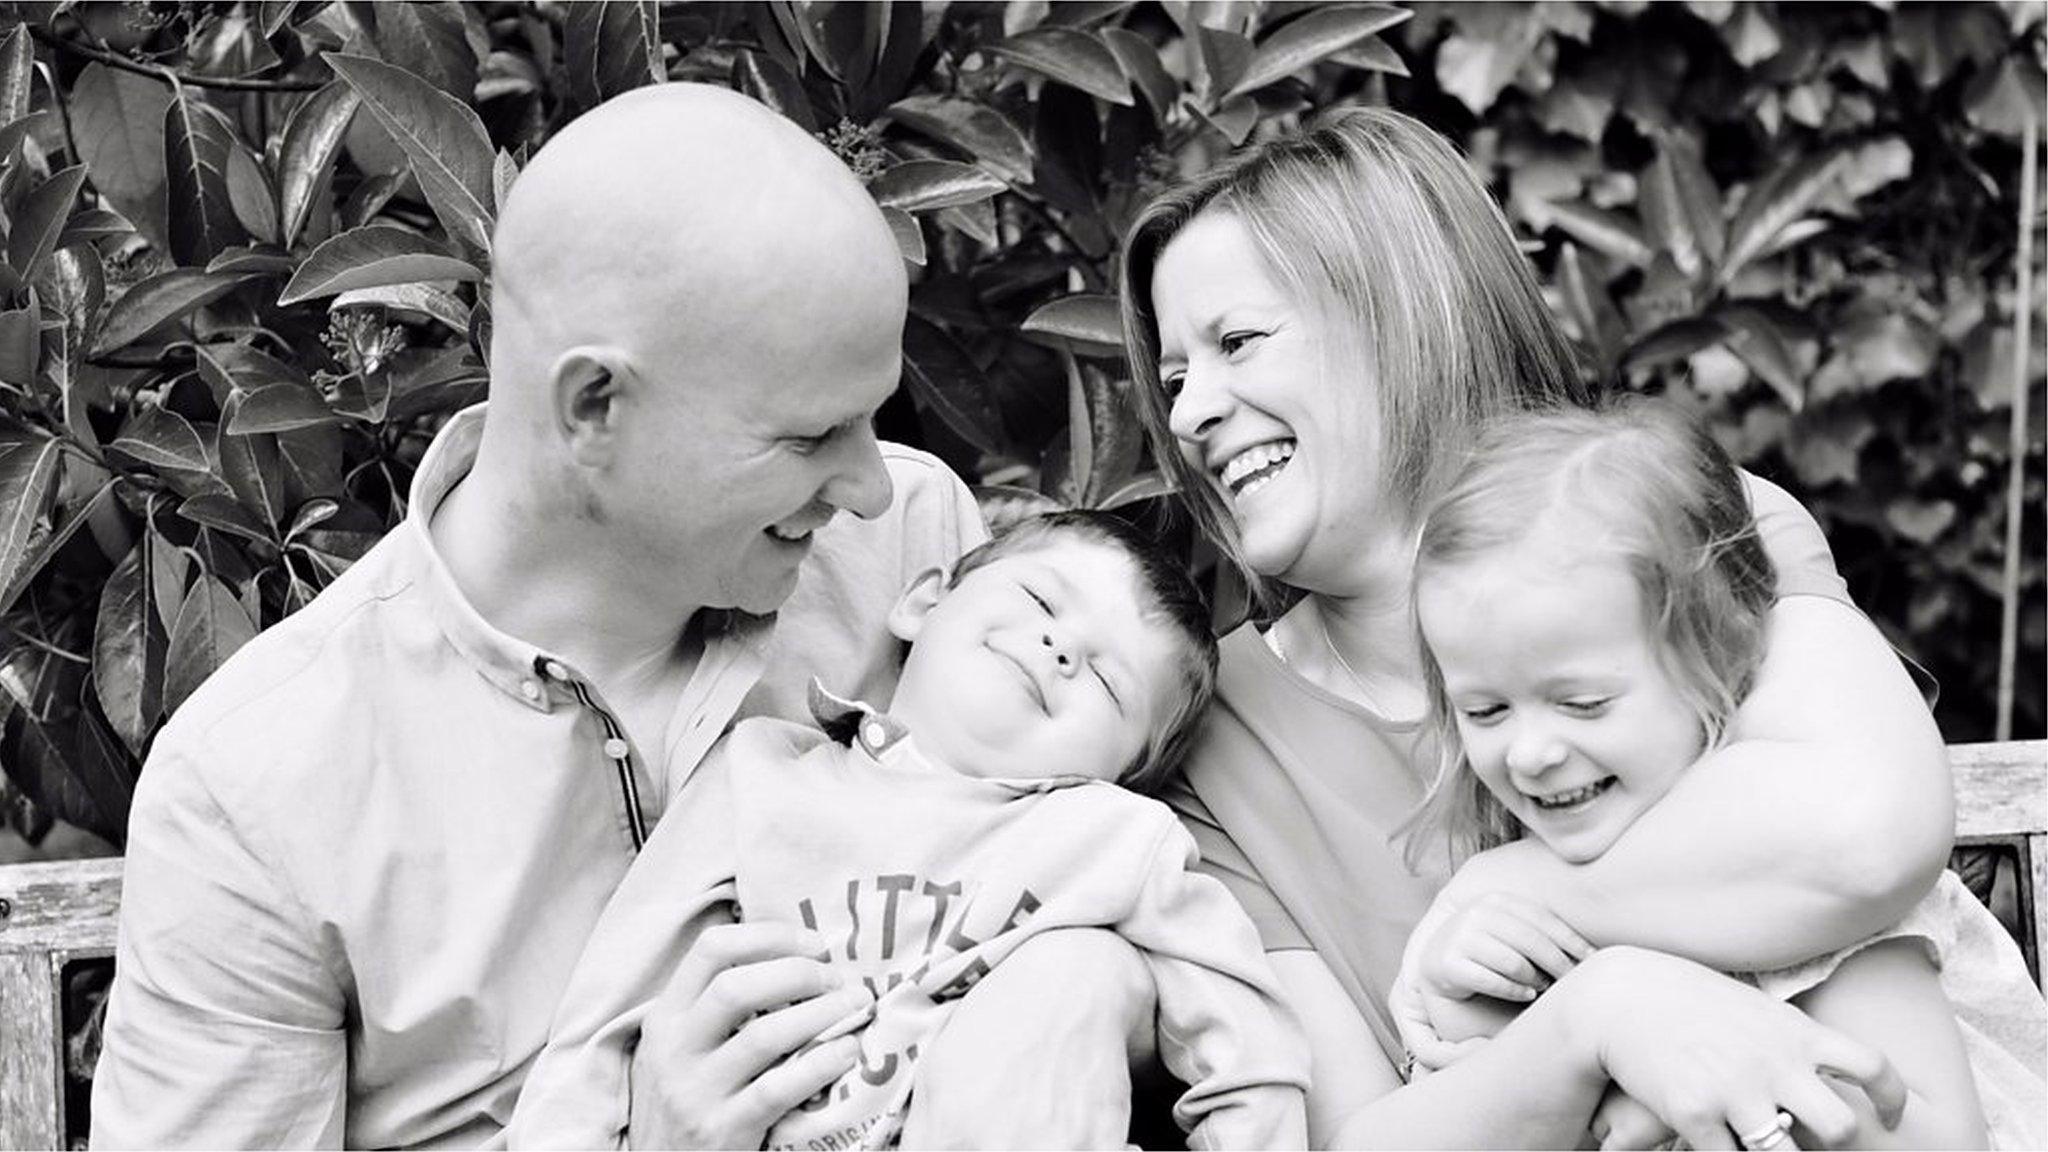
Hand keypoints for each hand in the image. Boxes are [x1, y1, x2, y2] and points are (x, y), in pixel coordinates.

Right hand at [628, 922, 872, 1149]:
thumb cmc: (690, 1094)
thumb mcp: (683, 1043)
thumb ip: (716, 1004)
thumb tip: (793, 953)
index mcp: (666, 1016)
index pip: (711, 949)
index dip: (769, 935)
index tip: (814, 943)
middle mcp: (674, 1049)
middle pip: (735, 987)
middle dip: (798, 973)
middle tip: (837, 979)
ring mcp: (695, 1092)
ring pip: (763, 1036)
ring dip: (820, 1015)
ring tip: (854, 1007)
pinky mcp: (723, 1129)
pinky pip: (778, 1089)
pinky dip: (820, 1065)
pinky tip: (847, 1051)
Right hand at [1394, 883, 1589, 1071]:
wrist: (1439, 961)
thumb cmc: (1489, 948)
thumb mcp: (1513, 932)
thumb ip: (1542, 935)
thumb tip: (1592, 954)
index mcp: (1496, 900)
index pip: (1543, 920)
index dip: (1571, 941)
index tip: (1592, 960)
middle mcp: (1476, 914)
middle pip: (1532, 941)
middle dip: (1559, 964)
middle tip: (1572, 980)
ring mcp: (1459, 937)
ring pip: (1514, 962)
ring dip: (1536, 978)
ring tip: (1545, 986)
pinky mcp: (1448, 964)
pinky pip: (1492, 981)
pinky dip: (1514, 990)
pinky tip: (1527, 994)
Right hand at [1569, 947, 1902, 1150]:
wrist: (1620, 996)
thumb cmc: (1690, 1001)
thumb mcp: (1753, 1008)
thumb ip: (1792, 1038)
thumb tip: (1829, 1066)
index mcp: (1794, 1032)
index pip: (1871, 1066)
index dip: (1892, 1099)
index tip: (1890, 1117)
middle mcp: (1771, 1063)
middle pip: (1841, 1127)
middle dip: (1838, 1146)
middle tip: (1819, 1143)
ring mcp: (1732, 1091)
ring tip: (1765, 1145)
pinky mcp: (1692, 1114)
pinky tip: (1722, 1147)